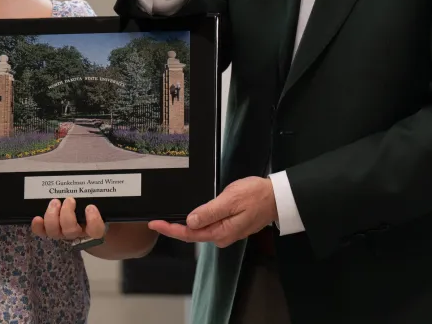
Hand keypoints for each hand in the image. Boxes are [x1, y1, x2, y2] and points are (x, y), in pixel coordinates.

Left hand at [32, 198, 105, 245]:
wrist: (83, 220)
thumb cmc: (91, 208)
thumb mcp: (99, 203)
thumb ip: (98, 197)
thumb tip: (94, 183)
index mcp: (92, 227)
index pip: (96, 230)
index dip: (93, 221)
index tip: (90, 207)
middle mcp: (77, 233)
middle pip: (71, 231)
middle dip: (67, 214)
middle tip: (69, 199)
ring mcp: (62, 234)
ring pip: (55, 232)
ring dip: (52, 216)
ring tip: (55, 202)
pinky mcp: (51, 232)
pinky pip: (42, 232)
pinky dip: (38, 227)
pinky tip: (37, 218)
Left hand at [148, 176, 276, 248]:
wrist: (276, 197)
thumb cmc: (256, 196)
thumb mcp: (230, 200)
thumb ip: (209, 212)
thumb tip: (189, 222)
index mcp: (221, 232)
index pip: (189, 234)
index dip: (170, 229)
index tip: (155, 224)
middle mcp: (222, 236)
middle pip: (192, 234)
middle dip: (173, 228)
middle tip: (156, 220)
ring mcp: (227, 231)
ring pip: (200, 229)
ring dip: (184, 225)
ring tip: (168, 219)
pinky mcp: (230, 225)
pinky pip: (209, 225)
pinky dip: (196, 220)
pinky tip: (190, 216)